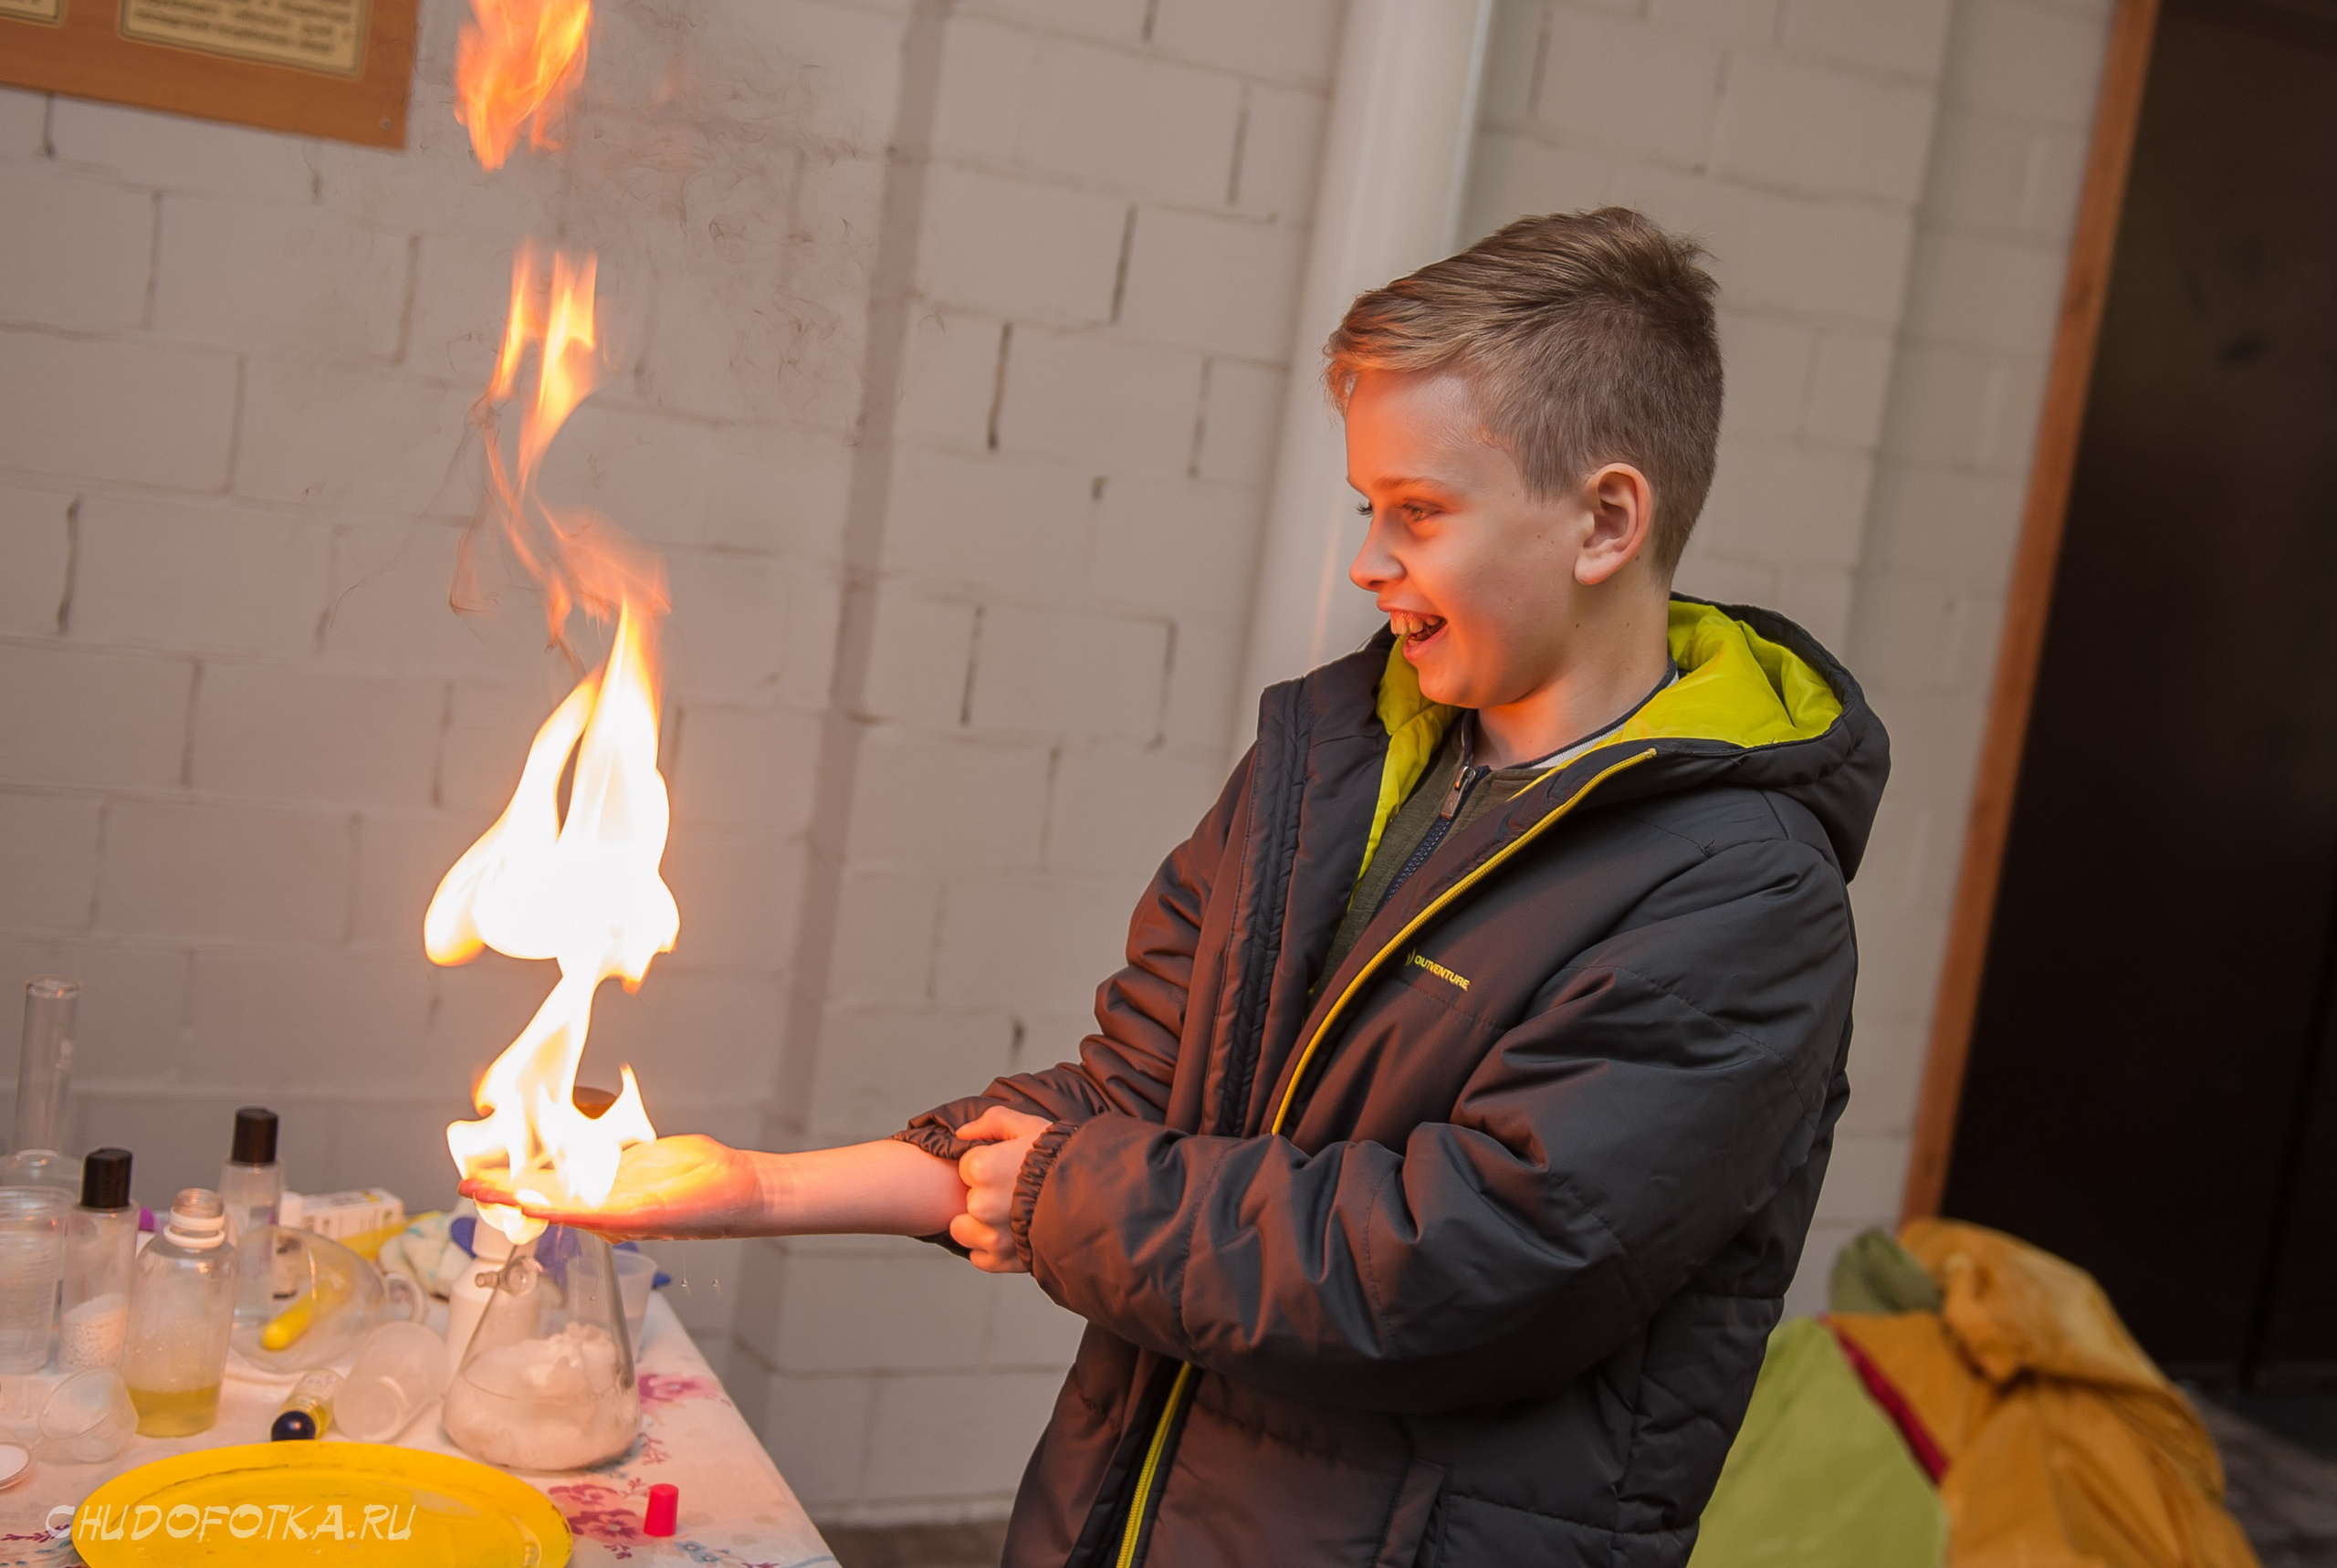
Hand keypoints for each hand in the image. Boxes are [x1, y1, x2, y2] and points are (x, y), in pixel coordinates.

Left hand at [460, 1134, 765, 1239]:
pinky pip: (588, 1157)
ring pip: (562, 1173)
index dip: (507, 1198)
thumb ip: (614, 1215)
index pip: (544, 1208)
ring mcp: (615, 1183)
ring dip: (527, 1168)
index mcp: (605, 1220)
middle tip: (467, 1179)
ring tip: (493, 1163)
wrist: (739, 1188)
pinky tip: (541, 1145)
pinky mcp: (628, 1164)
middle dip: (504, 1186)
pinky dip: (561, 1151)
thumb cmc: (706, 1209)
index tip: (474, 1190)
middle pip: (544, 1192)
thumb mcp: (656, 1213)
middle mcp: (603, 1204)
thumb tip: (572, 1216)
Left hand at [950, 1106, 1052, 1272]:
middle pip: (965, 1198)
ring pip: (964, 1230)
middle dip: (984, 1194)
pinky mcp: (1002, 1261)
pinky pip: (979, 1257)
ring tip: (1011, 1215)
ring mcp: (992, 1236)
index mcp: (982, 1168)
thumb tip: (961, 1132)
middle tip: (1015, 1191)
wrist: (1100, 1198)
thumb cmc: (1066, 1158)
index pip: (965, 1166)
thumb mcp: (1032, 1126)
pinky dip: (991, 1250)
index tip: (1009, 1167)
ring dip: (980, 1225)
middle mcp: (981, 1204)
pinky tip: (1013, 1234)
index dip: (987, 1164)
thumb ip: (992, 1121)